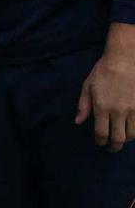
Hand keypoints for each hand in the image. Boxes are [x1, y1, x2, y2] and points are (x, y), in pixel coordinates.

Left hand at [76, 23, 134, 151]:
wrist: (125, 59)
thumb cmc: (104, 71)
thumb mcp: (88, 86)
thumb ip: (83, 105)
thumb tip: (78, 121)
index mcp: (102, 107)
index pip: (102, 133)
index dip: (101, 142)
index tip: (100, 144)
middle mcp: (118, 111)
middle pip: (118, 138)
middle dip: (114, 147)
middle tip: (112, 148)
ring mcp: (133, 109)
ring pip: (132, 134)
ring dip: (126, 139)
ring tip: (122, 138)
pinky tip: (132, 129)